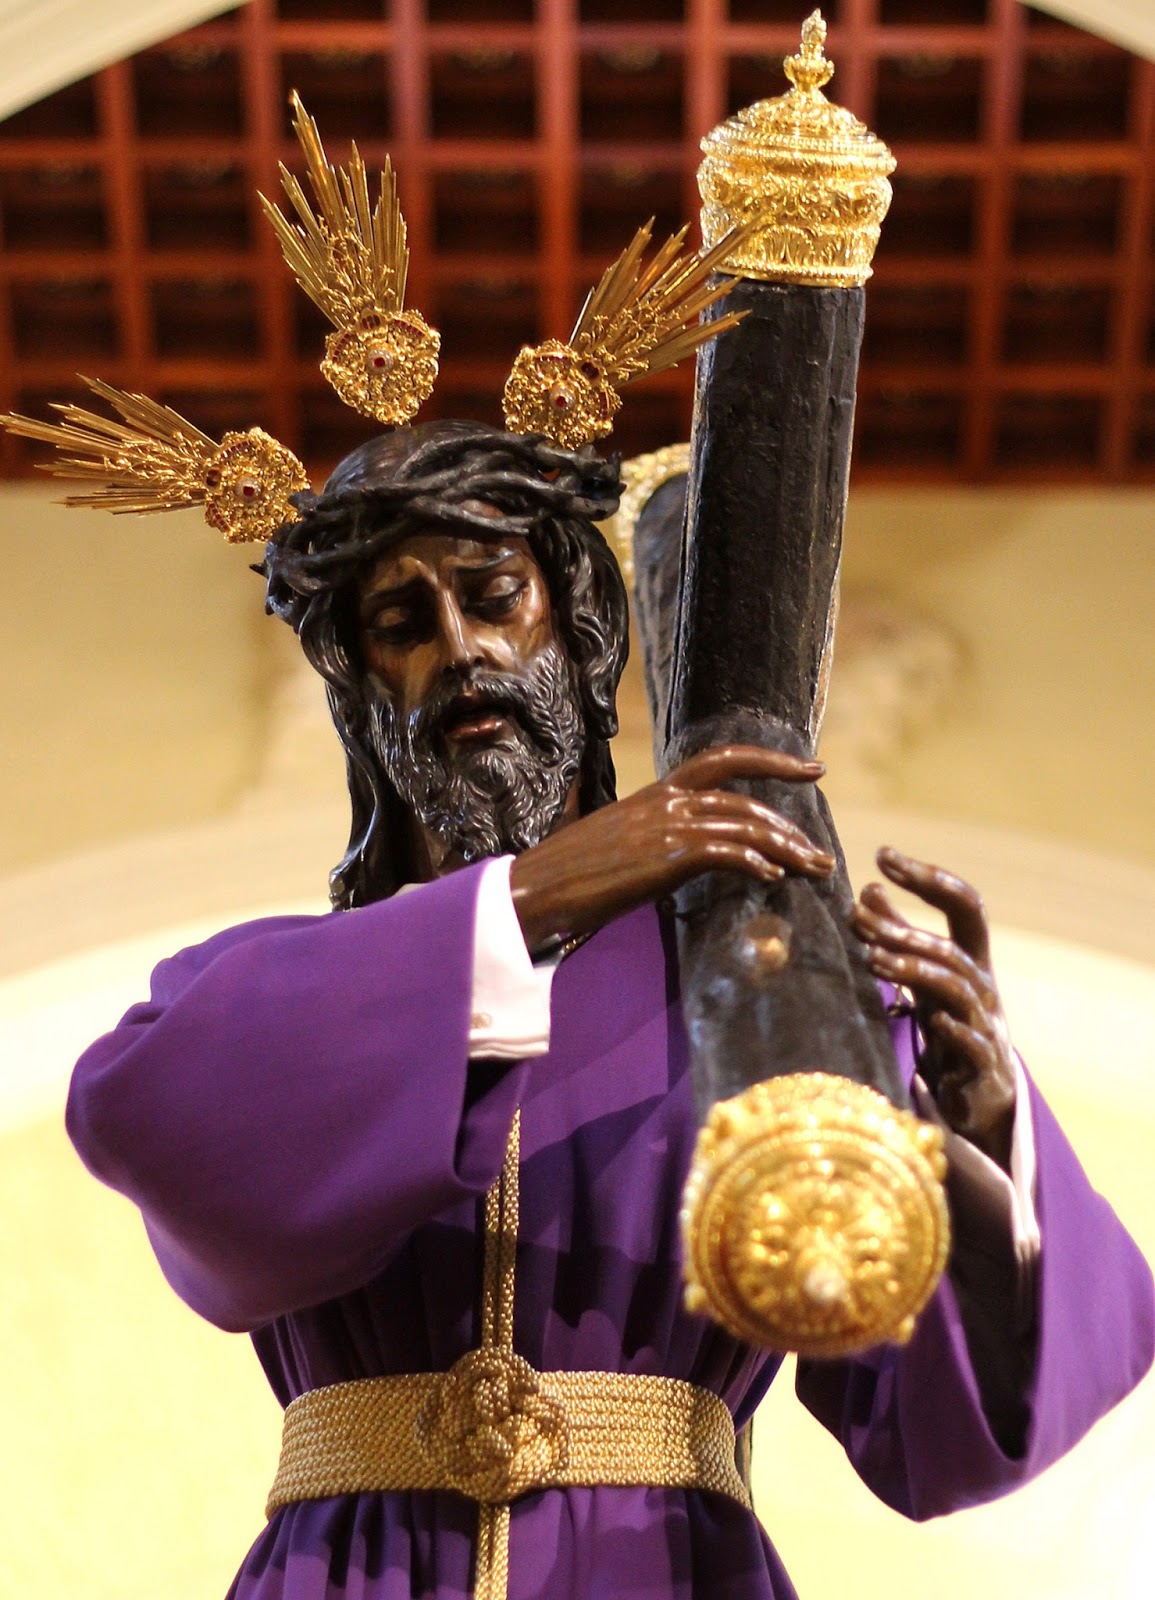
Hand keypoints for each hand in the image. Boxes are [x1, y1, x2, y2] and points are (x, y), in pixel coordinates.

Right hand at [510, 744, 833, 954]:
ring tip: (813, 871)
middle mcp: (665, 802)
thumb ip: (652, 837)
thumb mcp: (618, 842)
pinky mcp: (664, 858)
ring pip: (744, 827)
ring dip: (786, 850)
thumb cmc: (570, 874)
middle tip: (822, 855)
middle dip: (792, 827)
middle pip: (746, 802)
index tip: (814, 768)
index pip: (723, 760)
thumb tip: (678, 853)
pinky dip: (754, 863)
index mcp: (656, 794)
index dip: (772, 760)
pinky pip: (724, 853)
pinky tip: (772, 879)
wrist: (533, 888)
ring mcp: (665, 828)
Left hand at [850, 847, 1016, 1172]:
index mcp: (971, 961)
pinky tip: (930, 1018)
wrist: (980, 1104)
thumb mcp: (923, 980)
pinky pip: (974, 1044)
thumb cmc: (948, 1031)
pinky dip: (954, 1030)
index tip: (884, 855)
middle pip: (952, 948)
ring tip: (871, 959)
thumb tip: (869, 888)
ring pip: (956, 987)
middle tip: (856, 918)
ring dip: (913, 968)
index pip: (963, 904)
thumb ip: (899, 937)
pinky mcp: (984, 1070)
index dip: (928, 877)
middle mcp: (984, 989)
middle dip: (906, 930)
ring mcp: (987, 1029)